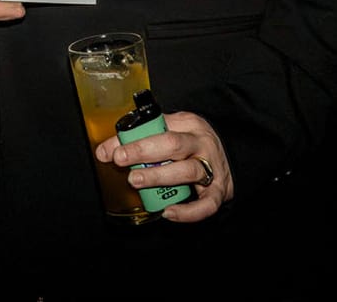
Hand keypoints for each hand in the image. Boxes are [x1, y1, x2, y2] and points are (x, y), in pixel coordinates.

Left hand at [94, 109, 232, 223]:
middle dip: (143, 152)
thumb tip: (105, 151)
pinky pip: (206, 204)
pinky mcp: (218, 192)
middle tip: (121, 160)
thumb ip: (140, 138)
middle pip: (173, 145)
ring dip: (159, 176)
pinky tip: (168, 212)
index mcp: (188, 124)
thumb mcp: (171, 132)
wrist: (231, 159)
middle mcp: (201, 144)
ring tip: (136, 181)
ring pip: (187, 171)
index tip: (113, 150)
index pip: (158, 126)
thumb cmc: (193, 145)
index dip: (134, 138)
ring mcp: (212, 168)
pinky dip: (188, 211)